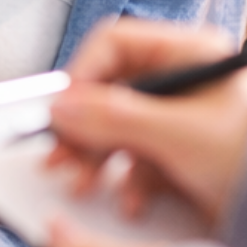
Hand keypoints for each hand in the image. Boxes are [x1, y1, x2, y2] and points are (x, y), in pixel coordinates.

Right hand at [48, 17, 246, 224]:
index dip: (82, 74)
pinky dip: (126, 180)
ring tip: (83, 184)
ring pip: (114, 126)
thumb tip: (60, 107)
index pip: (114, 44)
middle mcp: (179, 78)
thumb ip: (115, 117)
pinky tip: (133, 201)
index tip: (60, 110)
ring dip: (95, 158)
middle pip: (107, 88)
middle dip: (82, 127)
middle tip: (59, 155)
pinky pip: (133, 156)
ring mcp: (176, 115)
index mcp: (187, 53)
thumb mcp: (179, 134)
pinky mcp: (175, 149)